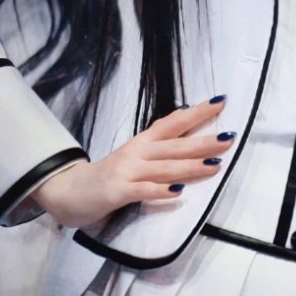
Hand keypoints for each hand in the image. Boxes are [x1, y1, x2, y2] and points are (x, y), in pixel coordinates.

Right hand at [28, 96, 232, 228]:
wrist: (66, 191)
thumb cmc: (106, 176)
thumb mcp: (133, 156)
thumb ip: (157, 147)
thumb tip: (186, 131)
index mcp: (142, 143)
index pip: (173, 123)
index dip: (196, 112)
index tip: (220, 102)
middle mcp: (137, 153)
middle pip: (175, 146)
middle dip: (203, 142)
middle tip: (229, 137)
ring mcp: (127, 172)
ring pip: (164, 168)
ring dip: (191, 166)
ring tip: (216, 164)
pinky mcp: (117, 192)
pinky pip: (143, 191)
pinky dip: (161, 191)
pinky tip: (179, 193)